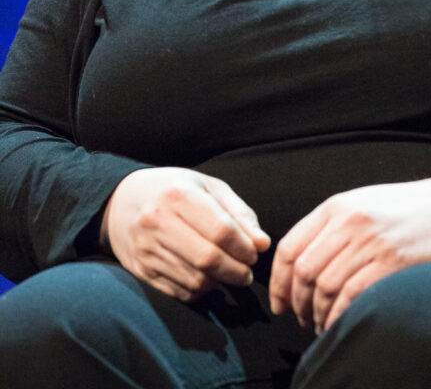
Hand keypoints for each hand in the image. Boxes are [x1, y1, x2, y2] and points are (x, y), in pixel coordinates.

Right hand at [99, 167, 270, 301]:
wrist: (120, 201)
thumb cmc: (173, 189)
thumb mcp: (207, 186)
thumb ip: (238, 213)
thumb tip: (262, 244)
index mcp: (178, 194)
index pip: (221, 229)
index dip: (244, 247)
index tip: (255, 253)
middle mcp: (158, 221)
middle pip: (208, 258)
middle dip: (236, 270)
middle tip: (247, 272)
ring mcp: (146, 248)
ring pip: (194, 279)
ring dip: (220, 283)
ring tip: (229, 274)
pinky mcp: (141, 270)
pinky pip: (178, 291)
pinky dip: (200, 291)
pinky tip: (207, 279)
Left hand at [268, 173, 430, 332]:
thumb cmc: (403, 208)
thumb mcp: (359, 203)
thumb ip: (328, 227)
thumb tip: (298, 266)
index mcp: (335, 206)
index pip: (290, 247)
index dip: (278, 281)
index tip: (279, 301)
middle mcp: (348, 222)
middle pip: (305, 271)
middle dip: (297, 302)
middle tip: (300, 317)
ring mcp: (370, 243)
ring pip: (326, 287)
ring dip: (317, 313)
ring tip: (319, 322)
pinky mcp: (391, 263)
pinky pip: (352, 297)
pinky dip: (339, 315)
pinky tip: (339, 322)